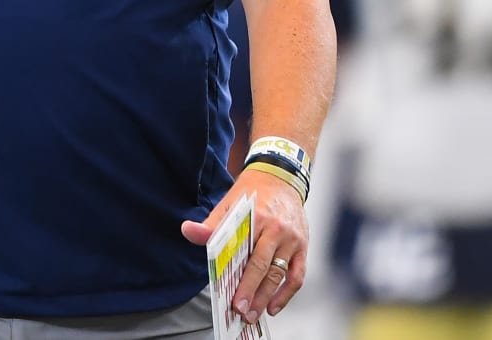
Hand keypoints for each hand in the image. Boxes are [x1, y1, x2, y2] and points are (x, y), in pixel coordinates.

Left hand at [180, 168, 307, 323]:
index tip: (229, 296)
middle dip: (251, 292)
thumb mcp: (229, 203)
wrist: (281, 177)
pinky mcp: (303, 246)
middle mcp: (278, 230)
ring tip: (254, 314)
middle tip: (241, 311)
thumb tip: (188, 231)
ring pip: (280, 274)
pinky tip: (274, 306)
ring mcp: (293, 239)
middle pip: (263, 266)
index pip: (244, 251)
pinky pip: (298, 275)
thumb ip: (211, 223)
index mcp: (257, 217)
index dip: (237, 275)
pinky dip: (287, 293)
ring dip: (267, 297)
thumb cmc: (252, 193)